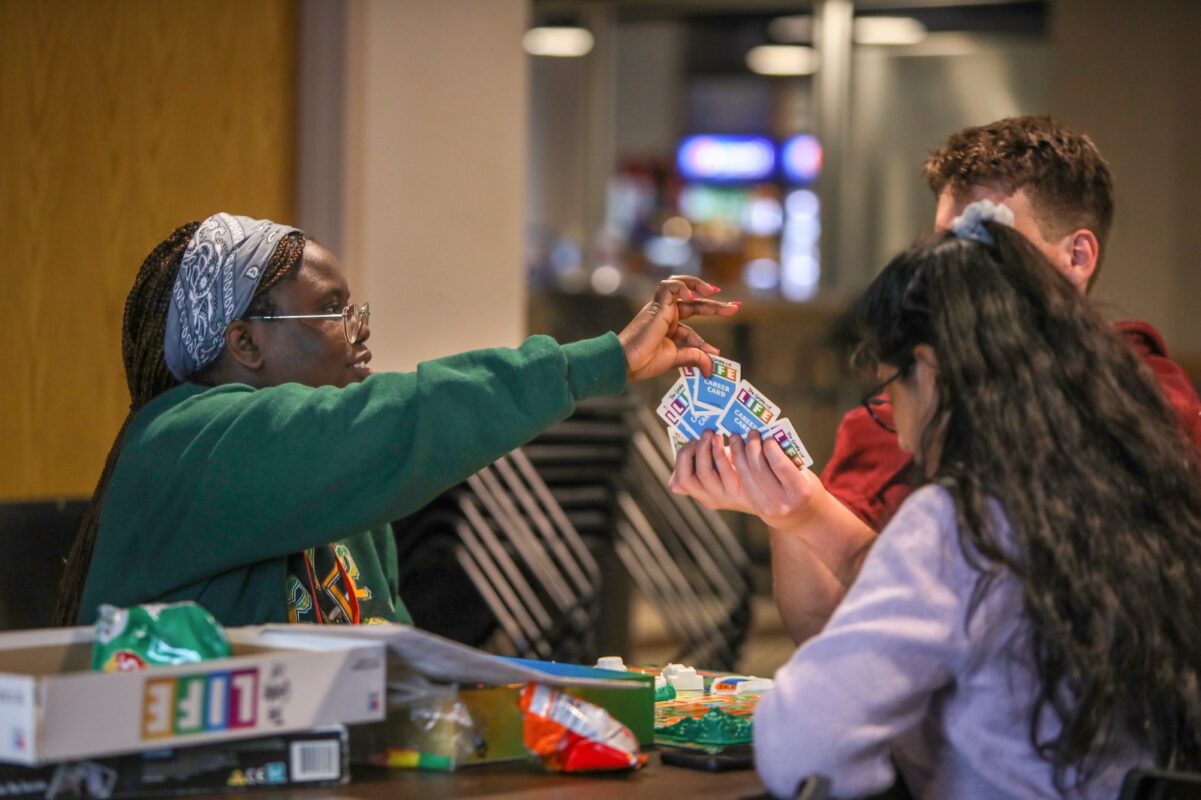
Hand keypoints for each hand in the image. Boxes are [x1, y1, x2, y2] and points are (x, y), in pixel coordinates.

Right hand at [618, 276, 739, 381]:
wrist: (628, 361)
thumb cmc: (645, 361)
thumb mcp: (676, 359)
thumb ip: (694, 357)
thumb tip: (712, 366)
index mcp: (668, 330)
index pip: (692, 330)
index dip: (705, 342)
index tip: (717, 352)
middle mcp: (665, 316)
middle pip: (693, 304)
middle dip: (715, 306)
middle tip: (735, 307)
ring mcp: (661, 308)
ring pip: (678, 285)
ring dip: (697, 284)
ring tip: (713, 291)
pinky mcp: (657, 304)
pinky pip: (669, 286)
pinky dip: (682, 286)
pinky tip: (692, 295)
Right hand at [669, 430, 753, 513]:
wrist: (769, 492)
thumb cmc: (739, 470)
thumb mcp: (720, 467)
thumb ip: (704, 458)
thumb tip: (690, 442)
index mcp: (700, 491)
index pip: (679, 481)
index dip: (682, 459)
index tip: (693, 441)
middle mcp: (708, 498)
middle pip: (688, 477)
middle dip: (695, 451)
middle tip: (706, 433)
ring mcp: (723, 498)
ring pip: (706, 473)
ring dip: (709, 450)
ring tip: (717, 435)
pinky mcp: (739, 493)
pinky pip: (727, 472)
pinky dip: (727, 453)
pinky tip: (735, 441)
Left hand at [729, 430, 822, 530]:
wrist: (804, 517)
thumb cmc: (805, 487)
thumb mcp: (803, 473)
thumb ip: (786, 459)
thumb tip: (765, 437)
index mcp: (800, 491)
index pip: (780, 465)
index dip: (770, 448)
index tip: (767, 437)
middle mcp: (783, 503)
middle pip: (760, 471)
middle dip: (752, 448)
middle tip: (751, 432)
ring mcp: (767, 508)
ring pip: (747, 477)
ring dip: (739, 455)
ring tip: (737, 438)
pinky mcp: (757, 508)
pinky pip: (744, 484)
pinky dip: (738, 466)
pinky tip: (736, 453)